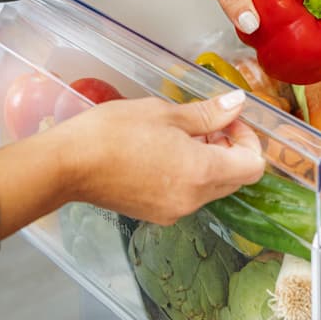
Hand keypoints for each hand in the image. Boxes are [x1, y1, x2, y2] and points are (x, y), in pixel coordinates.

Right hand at [53, 91, 264, 224]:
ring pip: (211, 188)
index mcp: (201, 173)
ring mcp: (174, 211)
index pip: (252, 166)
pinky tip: (164, 153)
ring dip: (209, 162)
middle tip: (208, 124)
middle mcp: (193, 200)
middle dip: (230, 150)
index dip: (248, 140)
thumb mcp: (165, 113)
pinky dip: (188, 175)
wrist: (68, 165)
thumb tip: (237, 104)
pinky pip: (188, 196)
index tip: (230, 121)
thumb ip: (207, 114)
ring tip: (181, 136)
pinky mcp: (156, 214)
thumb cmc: (113, 133)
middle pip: (235, 179)